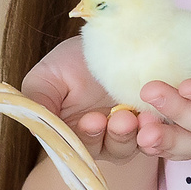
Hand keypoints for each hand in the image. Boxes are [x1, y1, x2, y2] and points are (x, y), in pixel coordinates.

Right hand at [19, 35, 152, 166]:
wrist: (109, 38)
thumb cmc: (71, 61)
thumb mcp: (47, 77)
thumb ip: (38, 101)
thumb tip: (33, 126)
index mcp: (73, 135)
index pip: (78, 149)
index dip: (86, 140)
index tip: (92, 121)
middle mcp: (101, 139)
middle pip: (110, 151)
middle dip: (116, 137)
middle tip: (121, 119)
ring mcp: (129, 131)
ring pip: (134, 145)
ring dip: (137, 134)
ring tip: (139, 117)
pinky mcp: (152, 120)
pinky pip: (157, 133)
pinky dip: (157, 128)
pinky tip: (155, 115)